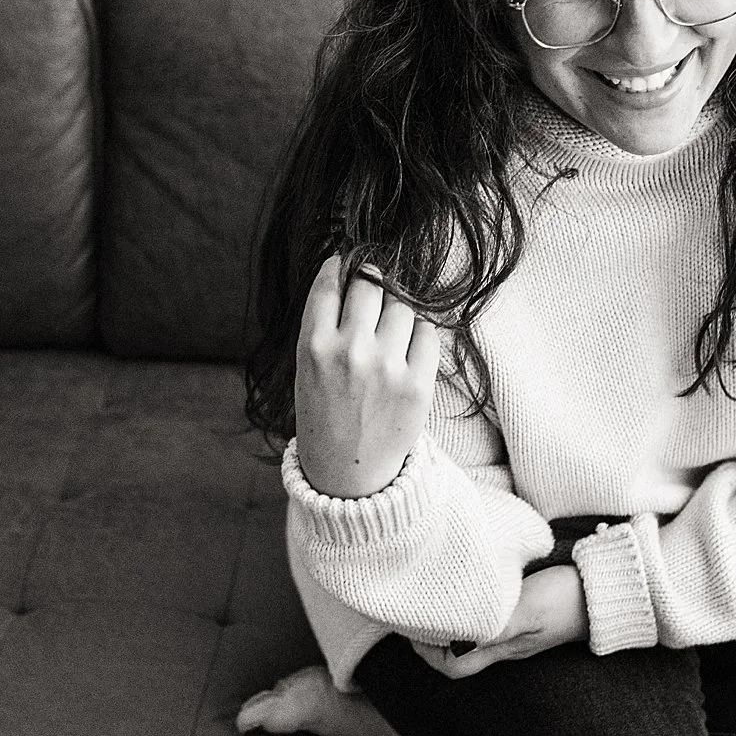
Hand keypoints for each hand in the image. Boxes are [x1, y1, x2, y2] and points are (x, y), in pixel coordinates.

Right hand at [294, 254, 441, 498]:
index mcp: (314, 345)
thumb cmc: (325, 411)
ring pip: (403, 305)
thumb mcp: (307, 366)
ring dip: (397, 309)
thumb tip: (354, 269)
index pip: (332, 281)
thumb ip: (325, 322)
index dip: (341, 265)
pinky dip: (419, 334)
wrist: (346, 472)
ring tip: (388, 331)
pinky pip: (427, 332)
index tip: (346, 263)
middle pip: (371, 284)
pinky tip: (406, 350)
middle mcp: (350, 352)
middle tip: (374, 290)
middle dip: (373, 281)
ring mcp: (386, 368)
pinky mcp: (417, 385)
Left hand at [412, 565, 586, 678]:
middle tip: (417, 608)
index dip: (427, 652)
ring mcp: (519, 629)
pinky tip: (468, 585)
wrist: (608, 587)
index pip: (454, 666)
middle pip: (459, 654)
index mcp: (505, 647)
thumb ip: (494, 624)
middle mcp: (508, 643)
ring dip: (451, 620)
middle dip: (432, 636)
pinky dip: (471, 606)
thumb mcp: (528, 609)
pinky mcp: (528, 611)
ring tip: (435, 595)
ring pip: (472, 635)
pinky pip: (489, 618)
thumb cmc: (568, 598)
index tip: (412, 625)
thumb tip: (455, 635)